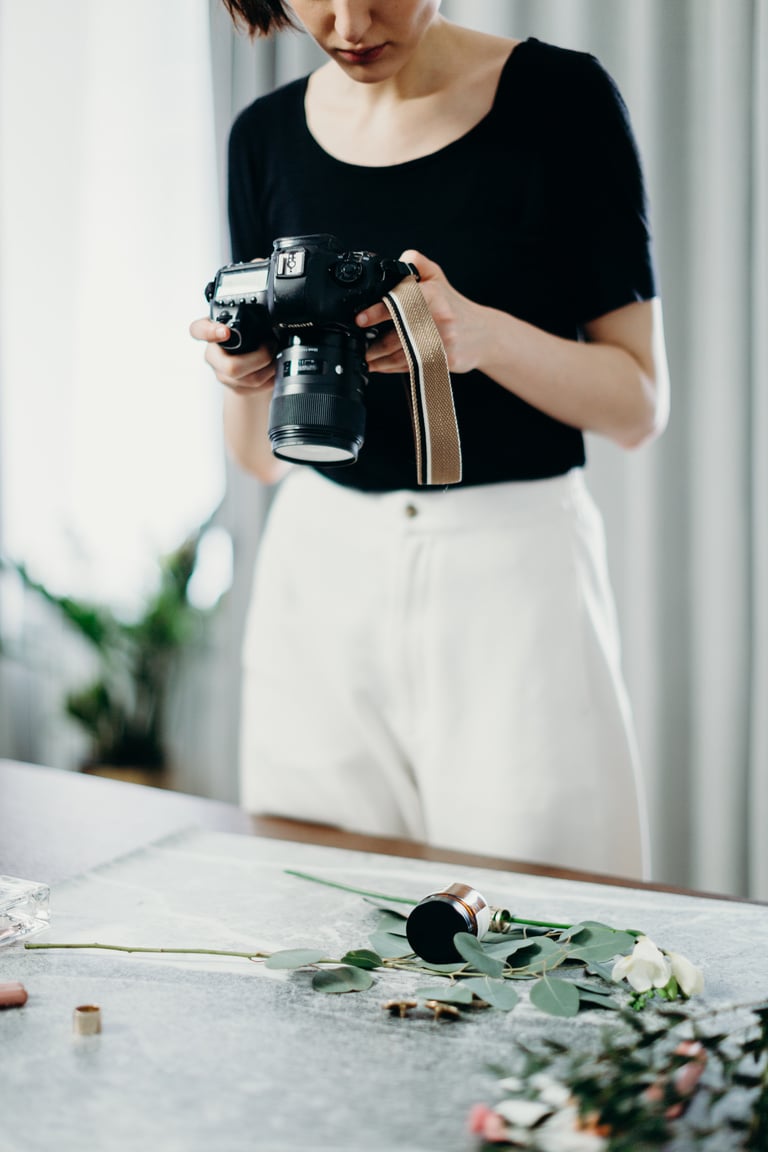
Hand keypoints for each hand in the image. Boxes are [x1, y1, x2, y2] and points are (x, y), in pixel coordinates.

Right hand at [189, 317, 275, 395]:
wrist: (248, 364)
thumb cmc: (247, 339)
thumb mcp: (245, 322)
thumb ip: (250, 319)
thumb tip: (271, 320)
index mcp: (211, 333)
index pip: (198, 331)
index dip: (210, 332)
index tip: (225, 331)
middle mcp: (213, 356)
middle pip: (231, 366)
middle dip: (260, 357)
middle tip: (271, 345)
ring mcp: (223, 375)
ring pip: (250, 379)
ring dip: (270, 367)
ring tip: (276, 356)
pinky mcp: (237, 389)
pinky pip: (258, 387)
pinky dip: (272, 377)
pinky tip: (274, 368)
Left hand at [355, 249, 486, 374]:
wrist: (484, 334)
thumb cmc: (454, 307)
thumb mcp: (437, 277)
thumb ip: (415, 263)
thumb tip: (392, 262)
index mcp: (433, 295)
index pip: (399, 302)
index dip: (376, 312)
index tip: (360, 320)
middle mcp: (438, 319)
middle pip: (396, 337)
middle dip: (373, 346)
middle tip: (360, 347)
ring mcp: (442, 343)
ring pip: (402, 356)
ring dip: (380, 361)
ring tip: (368, 359)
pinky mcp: (444, 362)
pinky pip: (412, 367)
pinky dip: (394, 369)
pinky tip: (383, 367)